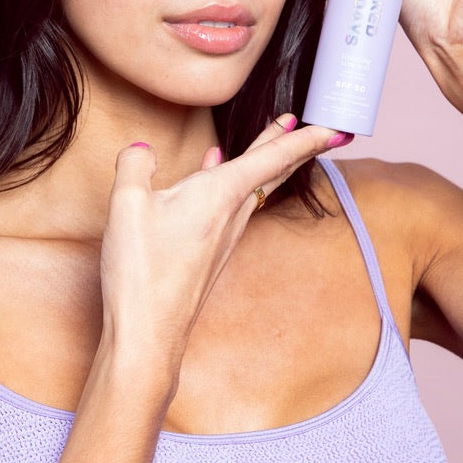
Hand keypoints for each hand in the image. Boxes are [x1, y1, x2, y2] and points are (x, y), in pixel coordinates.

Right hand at [98, 117, 339, 370]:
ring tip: (275, 140)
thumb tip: (142, 150)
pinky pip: (233, 204)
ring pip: (255, 188)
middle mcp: (231, 214)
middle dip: (296, 145)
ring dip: (269, 161)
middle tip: (322, 129)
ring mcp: (224, 236)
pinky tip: (213, 173)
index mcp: (220, 195)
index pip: (272, 157)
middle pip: (273, 171)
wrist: (147, 334)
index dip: (305, 138)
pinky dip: (234, 180)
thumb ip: (135, 165)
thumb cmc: (143, 272)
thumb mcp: (127, 204)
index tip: (336, 128)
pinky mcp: (211, 252)